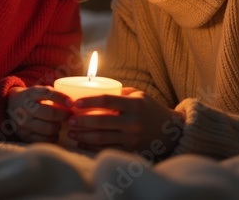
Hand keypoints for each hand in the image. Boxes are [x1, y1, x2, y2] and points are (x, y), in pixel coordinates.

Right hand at [6, 86, 72, 142]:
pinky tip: (53, 132)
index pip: (47, 93)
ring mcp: (24, 124)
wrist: (9, 107)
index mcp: (29, 94)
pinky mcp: (25, 136)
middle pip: (50, 114)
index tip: (72, 102)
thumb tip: (74, 103)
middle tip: (69, 115)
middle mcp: (25, 109)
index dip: (61, 98)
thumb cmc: (31, 99)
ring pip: (49, 128)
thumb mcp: (37, 91)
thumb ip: (51, 94)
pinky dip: (53, 136)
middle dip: (64, 115)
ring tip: (59, 123)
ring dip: (58, 126)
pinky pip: (45, 140)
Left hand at [68, 87, 184, 155]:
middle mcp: (133, 122)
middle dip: (81, 121)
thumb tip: (93, 89)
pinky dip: (91, 147)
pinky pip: (107, 149)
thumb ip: (118, 92)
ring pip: (101, 138)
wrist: (170, 131)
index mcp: (134, 104)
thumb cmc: (149, 109)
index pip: (107, 100)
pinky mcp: (131, 151)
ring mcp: (132, 138)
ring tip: (71, 132)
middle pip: (101, 122)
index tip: (74, 102)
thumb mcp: (138, 95)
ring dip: (83, 135)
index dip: (88, 101)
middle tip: (68, 119)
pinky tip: (81, 143)